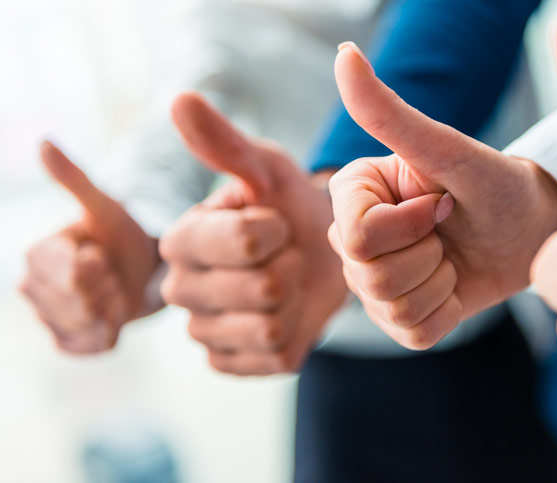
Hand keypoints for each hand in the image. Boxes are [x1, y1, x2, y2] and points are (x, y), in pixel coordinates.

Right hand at [20, 142, 160, 353]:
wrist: (139, 268)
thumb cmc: (121, 234)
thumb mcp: (105, 206)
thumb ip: (75, 179)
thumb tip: (43, 142)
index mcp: (37, 254)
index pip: (73, 276)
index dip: (99, 269)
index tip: (104, 256)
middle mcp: (31, 287)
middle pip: (82, 304)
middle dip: (110, 290)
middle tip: (115, 274)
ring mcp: (46, 317)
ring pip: (88, 326)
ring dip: (114, 311)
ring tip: (116, 291)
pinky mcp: (64, 341)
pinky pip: (90, 348)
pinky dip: (111, 334)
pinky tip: (114, 315)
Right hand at [160, 93, 345, 374]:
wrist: (312, 256)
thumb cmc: (287, 207)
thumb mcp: (264, 168)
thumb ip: (224, 143)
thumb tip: (181, 99)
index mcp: (179, 239)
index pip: (246, 241)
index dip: (278, 229)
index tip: (277, 221)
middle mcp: (179, 289)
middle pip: (264, 290)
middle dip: (293, 266)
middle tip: (288, 253)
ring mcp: (202, 332)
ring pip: (271, 327)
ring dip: (297, 301)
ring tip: (288, 282)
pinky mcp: (228, 363)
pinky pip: (274, 358)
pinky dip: (295, 334)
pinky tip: (287, 314)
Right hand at [326, 42, 556, 349]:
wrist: (531, 230)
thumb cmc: (496, 185)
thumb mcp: (448, 151)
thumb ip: (390, 114)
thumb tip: (344, 55)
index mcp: (352, 195)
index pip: (357, 237)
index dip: (411, 226)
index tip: (441, 202)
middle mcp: (351, 239)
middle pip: (370, 276)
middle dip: (429, 255)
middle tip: (450, 229)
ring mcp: (370, 284)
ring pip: (391, 307)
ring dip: (441, 283)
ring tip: (455, 255)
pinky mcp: (395, 318)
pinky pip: (412, 332)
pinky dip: (447, 312)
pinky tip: (455, 283)